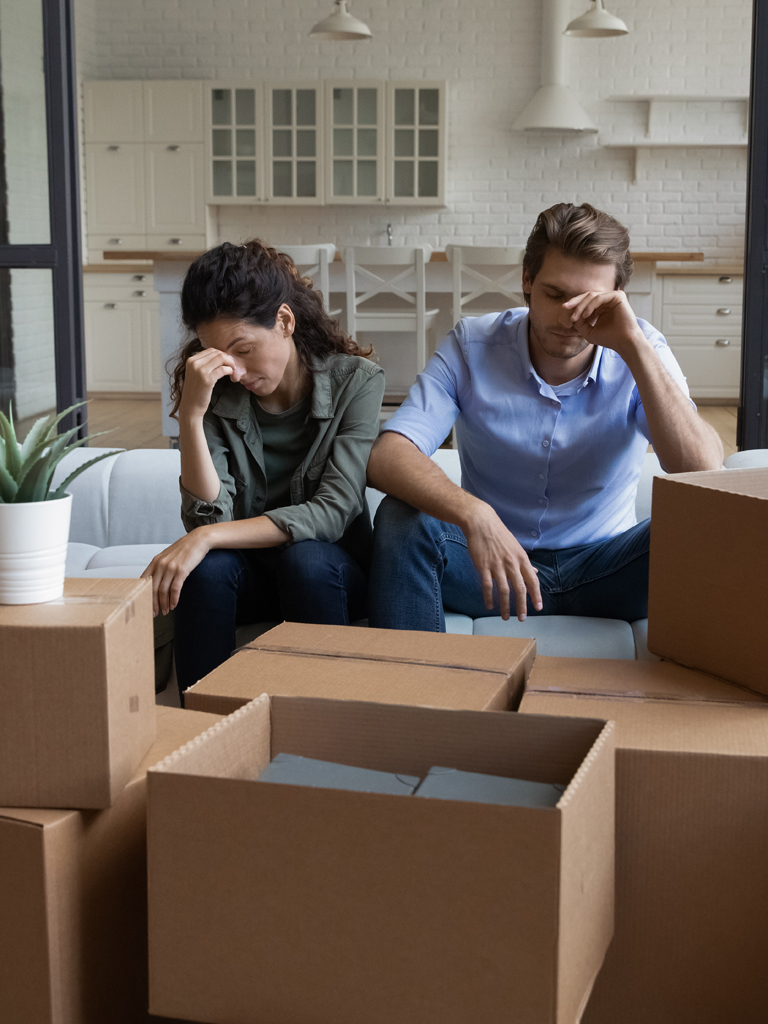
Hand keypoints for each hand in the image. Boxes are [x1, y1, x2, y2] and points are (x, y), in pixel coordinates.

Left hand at [141, 528, 211, 615]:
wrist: (198, 540)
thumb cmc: (184, 549)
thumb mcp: (168, 556)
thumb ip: (160, 566)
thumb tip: (155, 581)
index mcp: (155, 562)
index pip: (143, 582)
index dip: (143, 595)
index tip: (144, 605)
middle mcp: (160, 565)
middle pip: (152, 589)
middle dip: (152, 604)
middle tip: (154, 614)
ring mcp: (170, 568)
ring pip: (163, 591)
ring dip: (164, 604)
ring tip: (165, 611)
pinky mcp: (182, 571)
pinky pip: (175, 589)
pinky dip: (173, 599)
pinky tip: (174, 605)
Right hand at [179, 348, 242, 419]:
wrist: (190, 407)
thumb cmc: (195, 391)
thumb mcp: (195, 373)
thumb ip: (204, 364)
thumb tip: (220, 356)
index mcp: (191, 360)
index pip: (211, 350)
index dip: (222, 355)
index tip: (226, 362)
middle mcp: (194, 363)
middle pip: (217, 353)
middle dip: (227, 358)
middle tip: (232, 366)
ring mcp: (200, 371)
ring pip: (221, 358)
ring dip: (230, 363)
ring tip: (232, 370)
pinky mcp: (207, 379)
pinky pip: (223, 369)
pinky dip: (229, 370)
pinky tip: (230, 375)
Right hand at [462, 505, 542, 620]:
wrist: (482, 523)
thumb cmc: (499, 534)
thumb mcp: (516, 547)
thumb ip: (525, 562)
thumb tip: (535, 572)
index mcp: (521, 559)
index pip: (532, 581)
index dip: (536, 595)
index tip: (538, 608)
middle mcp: (511, 563)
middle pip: (520, 589)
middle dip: (522, 606)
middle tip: (522, 618)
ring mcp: (497, 565)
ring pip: (504, 590)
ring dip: (505, 606)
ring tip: (505, 617)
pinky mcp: (484, 566)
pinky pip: (488, 586)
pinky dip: (489, 597)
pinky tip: (490, 605)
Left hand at [561, 290, 645, 358]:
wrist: (623, 342)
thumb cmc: (609, 338)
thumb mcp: (588, 331)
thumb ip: (579, 323)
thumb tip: (570, 315)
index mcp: (601, 306)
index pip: (585, 301)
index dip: (574, 305)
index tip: (564, 311)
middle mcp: (607, 300)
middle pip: (587, 295)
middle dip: (575, 302)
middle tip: (565, 307)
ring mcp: (613, 297)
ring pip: (592, 296)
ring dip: (581, 306)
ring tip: (575, 317)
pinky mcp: (618, 296)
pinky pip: (600, 297)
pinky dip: (590, 305)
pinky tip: (585, 315)